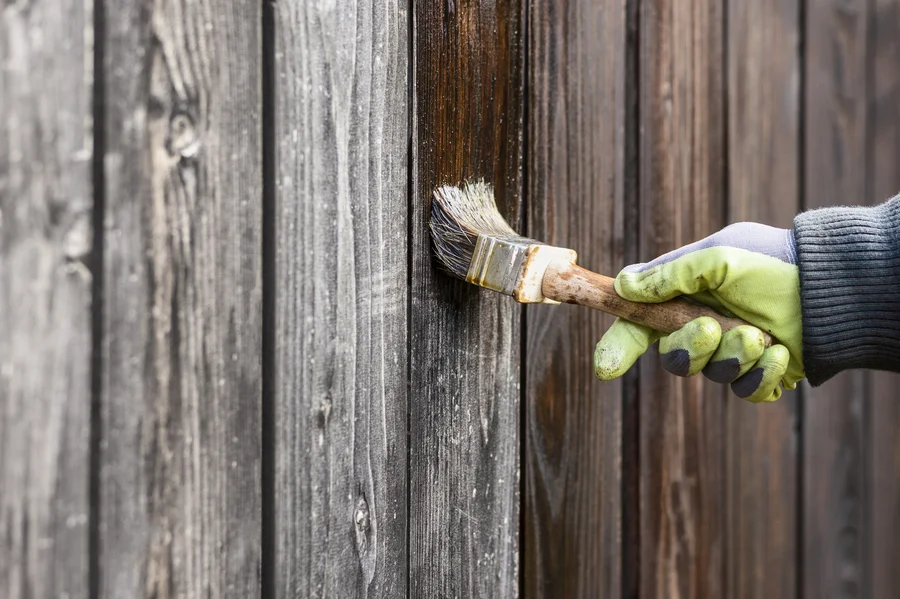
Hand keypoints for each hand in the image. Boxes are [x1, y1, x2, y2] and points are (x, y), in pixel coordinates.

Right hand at [594, 222, 803, 402]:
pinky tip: (778, 352)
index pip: (641, 324)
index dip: (620, 345)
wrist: (835, 285)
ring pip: (710, 374)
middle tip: (710, 327)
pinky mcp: (761, 375)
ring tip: (759, 334)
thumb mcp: (718, 256)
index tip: (606, 367)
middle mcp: (704, 326)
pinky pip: (746, 391)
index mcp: (686, 296)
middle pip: (672, 357)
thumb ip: (670, 275)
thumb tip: (625, 286)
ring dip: (732, 355)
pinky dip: (760, 373)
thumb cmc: (774, 262)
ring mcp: (733, 353)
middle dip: (687, 345)